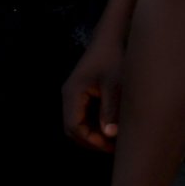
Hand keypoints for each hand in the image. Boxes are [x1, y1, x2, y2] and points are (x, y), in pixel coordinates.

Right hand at [62, 24, 125, 150]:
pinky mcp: (82, 94)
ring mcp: (74, 95)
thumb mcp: (115, 84)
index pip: (74, 126)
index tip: (110, 146)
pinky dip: (95, 125)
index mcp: (72, 93)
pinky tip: (113, 126)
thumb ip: (111, 109)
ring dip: (94, 134)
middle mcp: (69, 95)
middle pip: (72, 128)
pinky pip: (84, 116)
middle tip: (113, 148)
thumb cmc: (113, 58)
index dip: (91, 140)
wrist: (111, 38)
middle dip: (91, 140)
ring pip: (78, 123)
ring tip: (115, 139)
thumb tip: (109, 135)